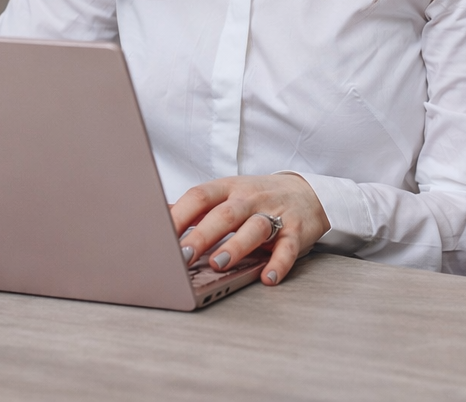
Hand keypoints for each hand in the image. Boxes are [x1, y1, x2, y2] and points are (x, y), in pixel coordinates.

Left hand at [169, 174, 329, 285]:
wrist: (307, 192)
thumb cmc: (258, 198)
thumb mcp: (227, 194)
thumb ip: (197, 208)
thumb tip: (158, 215)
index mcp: (228, 188)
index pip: (200, 196)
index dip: (180, 215)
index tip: (159, 234)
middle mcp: (250, 198)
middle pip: (224, 215)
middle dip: (202, 235)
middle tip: (182, 256)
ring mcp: (275, 213)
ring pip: (255, 227)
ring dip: (236, 247)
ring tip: (218, 265)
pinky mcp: (296, 230)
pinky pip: (288, 247)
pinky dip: (279, 263)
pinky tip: (268, 277)